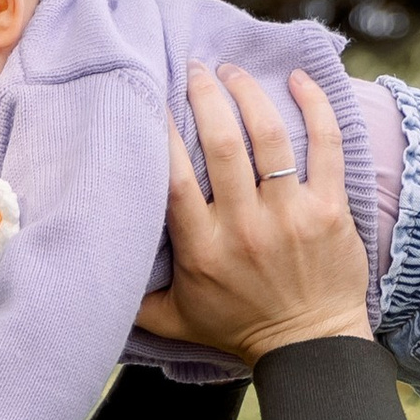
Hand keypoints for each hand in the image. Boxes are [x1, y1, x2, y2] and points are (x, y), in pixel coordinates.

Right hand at [133, 63, 372, 363]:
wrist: (311, 348)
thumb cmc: (239, 330)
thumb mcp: (175, 321)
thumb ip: (133, 300)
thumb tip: (90, 273)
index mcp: (202, 249)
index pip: (175, 178)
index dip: (163, 132)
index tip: (153, 99)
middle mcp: (243, 228)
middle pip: (221, 144)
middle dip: (206, 95)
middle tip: (196, 70)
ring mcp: (289, 215)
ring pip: (268, 136)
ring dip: (249, 92)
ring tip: (234, 71)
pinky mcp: (330, 209)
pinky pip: (325, 144)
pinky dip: (314, 105)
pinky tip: (298, 80)